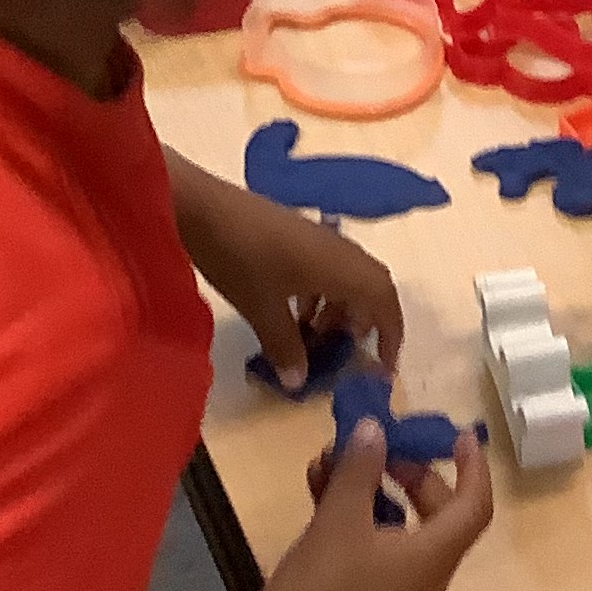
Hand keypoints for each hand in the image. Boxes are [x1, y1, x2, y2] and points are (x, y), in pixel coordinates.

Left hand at [168, 160, 405, 384]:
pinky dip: (319, 294)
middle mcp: (338, 249)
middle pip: (369, 286)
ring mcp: (316, 238)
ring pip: (345, 277)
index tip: (383, 366)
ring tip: (313, 338)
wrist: (201, 208)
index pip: (384, 299)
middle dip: (363, 323)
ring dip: (337, 309)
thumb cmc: (240, 260)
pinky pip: (325, 268)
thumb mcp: (262, 310)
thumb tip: (299, 382)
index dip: (390, 333)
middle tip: (341, 352)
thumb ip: (285, 347)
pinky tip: (291, 312)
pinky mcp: (296, 234)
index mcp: (341, 266)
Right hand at [260, 420, 493, 590]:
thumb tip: (375, 428)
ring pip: (402, 530)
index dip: (472, 466)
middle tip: (380, 446)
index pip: (474, 506)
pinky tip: (319, 490)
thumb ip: (361, 467)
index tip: (457, 433)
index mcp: (433, 559)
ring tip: (332, 461)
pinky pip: (377, 549)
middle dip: (411, 473)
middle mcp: (426, 580)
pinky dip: (358, 518)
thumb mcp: (339, 517)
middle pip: (437, 515)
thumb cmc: (319, 587)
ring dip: (374, 491)